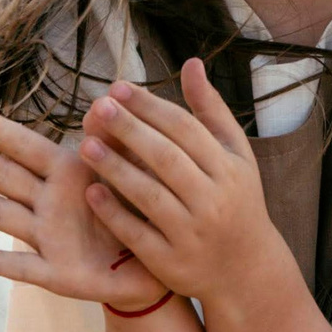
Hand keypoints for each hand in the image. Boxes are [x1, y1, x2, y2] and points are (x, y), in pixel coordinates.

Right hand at [0, 106, 170, 312]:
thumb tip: (105, 102)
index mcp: (70, 175)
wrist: (160, 263)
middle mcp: (50, 204)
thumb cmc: (145, 211)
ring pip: (1, 215)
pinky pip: (22, 268)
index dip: (0, 131)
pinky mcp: (57, 274)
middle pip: (3, 176)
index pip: (27, 147)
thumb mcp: (137, 172)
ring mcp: (48, 239)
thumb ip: (118, 143)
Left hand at [74, 63, 288, 308]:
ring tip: (86, 145)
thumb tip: (190, 62)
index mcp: (230, 169)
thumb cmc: (235, 200)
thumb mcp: (235, 155)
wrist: (246, 269)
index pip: (186, 130)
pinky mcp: (172, 262)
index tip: (118, 88)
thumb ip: (210, 111)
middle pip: (167, 158)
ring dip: (116, 169)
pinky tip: (91, 192)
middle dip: (130, 130)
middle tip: (97, 107)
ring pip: (150, 196)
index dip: (151, 107)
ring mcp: (193, 233)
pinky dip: (115, 213)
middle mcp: (214, 199)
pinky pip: (138, 234)